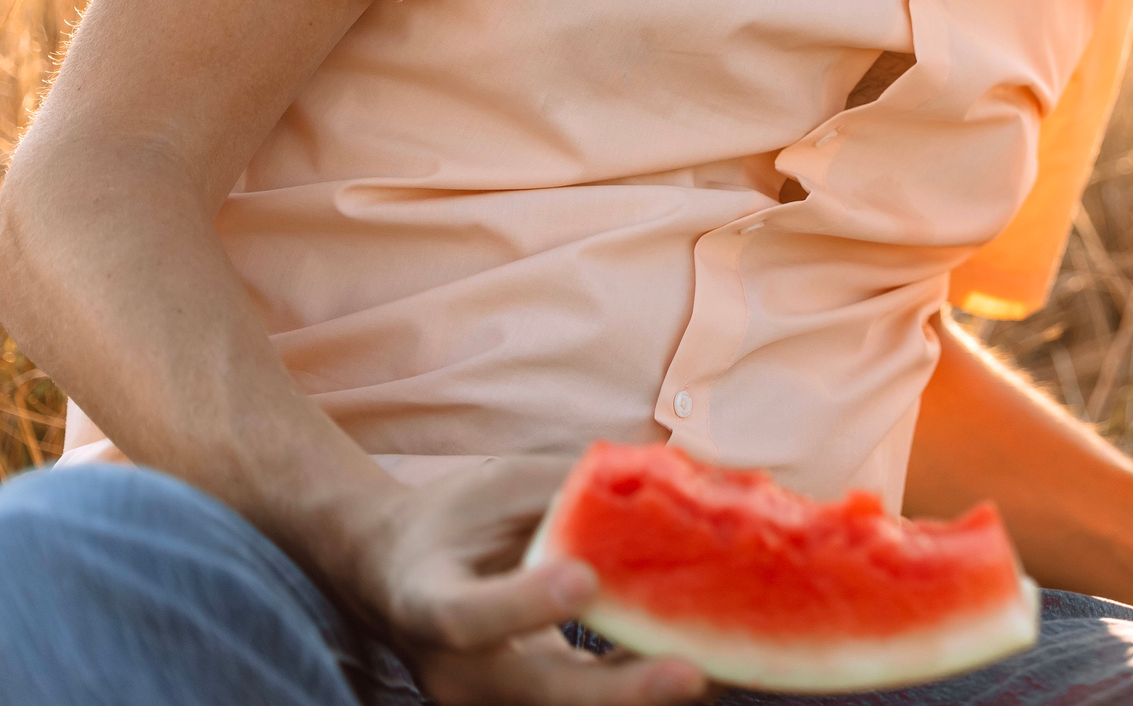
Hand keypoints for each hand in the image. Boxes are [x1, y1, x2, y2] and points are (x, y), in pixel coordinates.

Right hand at [338, 457, 707, 704]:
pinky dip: (636, 687)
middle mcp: (452, 670)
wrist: (392, 575)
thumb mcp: (497, 488)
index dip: (524, 604)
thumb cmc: (454, 518)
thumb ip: (569, 488)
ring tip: (718, 666)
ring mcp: (486, 702)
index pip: (467, 617)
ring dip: (641, 694)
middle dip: (615, 689)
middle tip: (691, 674)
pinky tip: (698, 662)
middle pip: (534, 692)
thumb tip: (668, 471)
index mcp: (425, 600)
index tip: (584, 580)